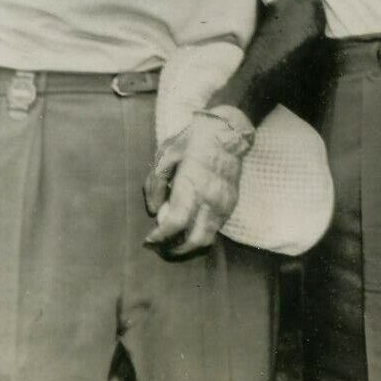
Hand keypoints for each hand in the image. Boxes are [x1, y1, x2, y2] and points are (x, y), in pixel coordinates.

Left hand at [143, 109, 251, 257]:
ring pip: (207, 239)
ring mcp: (224, 203)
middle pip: (193, 240)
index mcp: (192, 185)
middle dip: (174, 250)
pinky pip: (215, 228)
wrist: (227, 130)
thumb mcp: (165, 155)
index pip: (175, 224)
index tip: (149, 240)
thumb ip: (155, 185)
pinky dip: (200, 234)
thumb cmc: (192, 140)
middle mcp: (210, 198)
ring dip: (188, 246)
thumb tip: (153, 211)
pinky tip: (188, 228)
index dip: (160, 237)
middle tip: (160, 248)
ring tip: (173, 242)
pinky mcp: (231, 203)